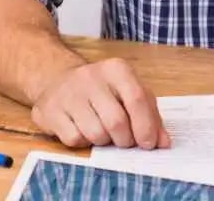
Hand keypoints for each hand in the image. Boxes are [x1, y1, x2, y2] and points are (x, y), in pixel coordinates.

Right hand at [31, 58, 170, 148]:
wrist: (57, 79)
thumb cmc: (102, 90)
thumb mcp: (129, 92)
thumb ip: (149, 115)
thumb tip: (163, 142)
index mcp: (117, 69)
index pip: (137, 99)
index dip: (145, 126)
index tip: (149, 144)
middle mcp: (91, 78)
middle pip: (116, 122)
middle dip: (125, 139)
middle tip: (125, 141)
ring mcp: (68, 94)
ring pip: (96, 134)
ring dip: (104, 141)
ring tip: (103, 131)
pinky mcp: (50, 111)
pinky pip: (74, 139)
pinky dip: (84, 142)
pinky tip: (83, 130)